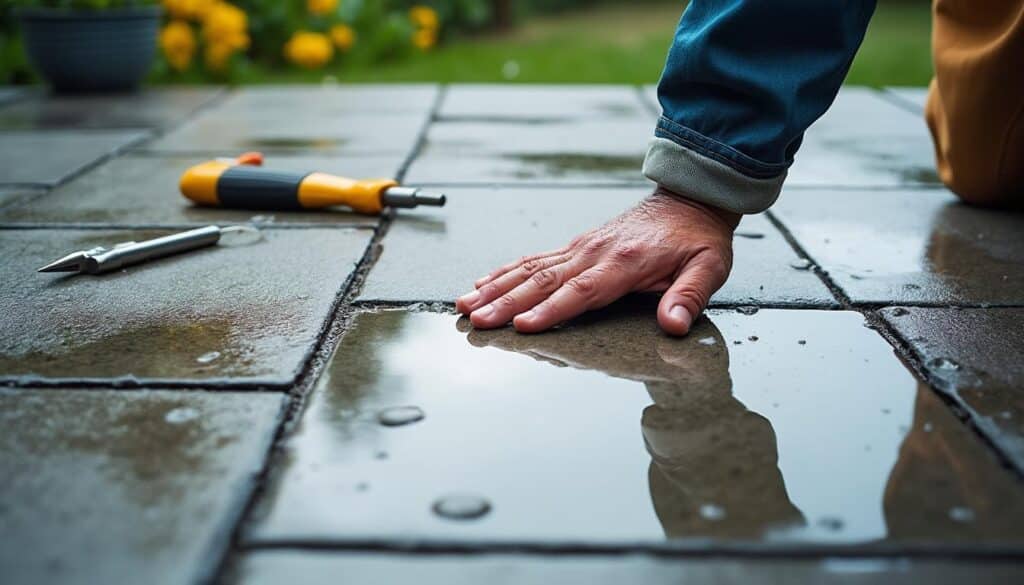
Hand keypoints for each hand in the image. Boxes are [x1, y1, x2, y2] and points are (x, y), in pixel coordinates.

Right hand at [455, 188, 740, 335]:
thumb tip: (673, 326)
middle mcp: (595, 252)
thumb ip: (689, 296)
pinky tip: (482, 282)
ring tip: (465, 304)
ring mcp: (581, 247)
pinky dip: (505, 271)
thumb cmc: (698, 238)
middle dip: (506, 303)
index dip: (552, 310)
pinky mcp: (575, 246)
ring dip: (496, 288)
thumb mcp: (709, 267)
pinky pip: (534, 259)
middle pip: (544, 281)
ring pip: (530, 269)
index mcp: (626, 262)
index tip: (522, 326)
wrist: (690, 197)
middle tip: (475, 320)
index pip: (583, 292)